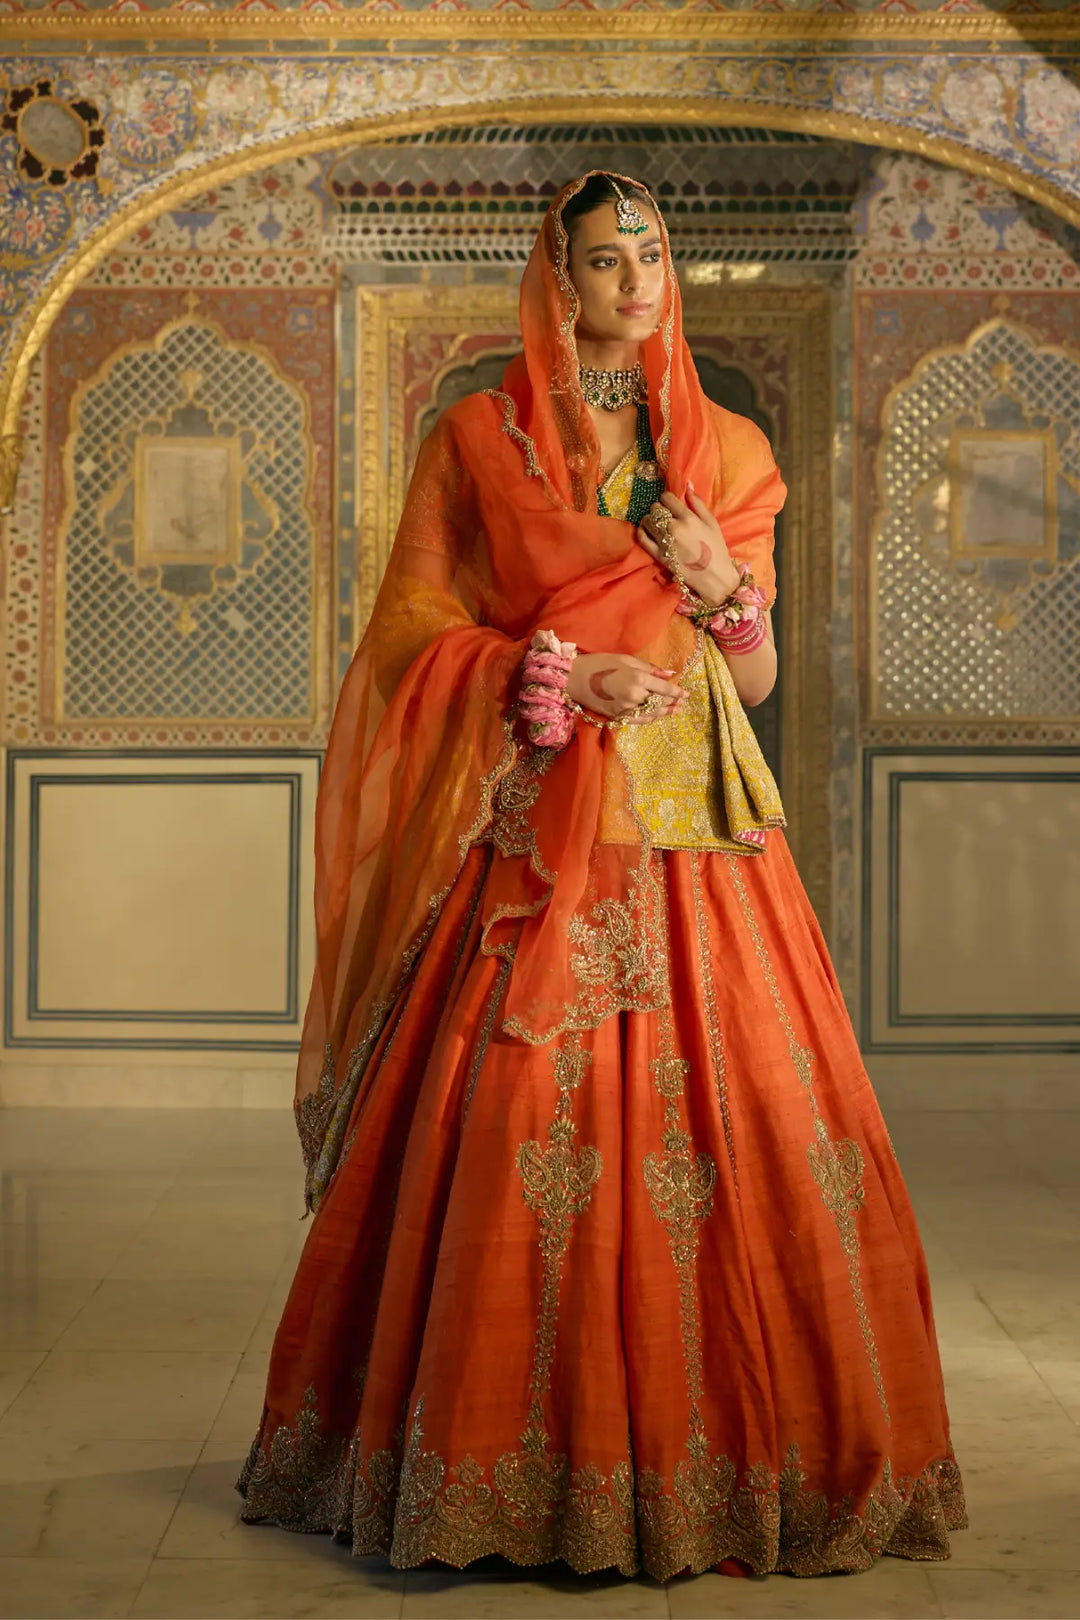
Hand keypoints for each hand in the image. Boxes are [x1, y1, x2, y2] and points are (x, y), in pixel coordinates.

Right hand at [566, 652, 686, 722]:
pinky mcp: (617, 717)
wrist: (574, 678)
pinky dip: (650, 718)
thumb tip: (669, 674)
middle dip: (672, 702)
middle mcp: (634, 696)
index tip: (686, 693)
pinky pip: (639, 720)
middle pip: (660, 702)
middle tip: (681, 702)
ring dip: (664, 712)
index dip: (677, 692)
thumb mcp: (626, 659)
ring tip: (674, 710)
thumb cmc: (599, 663)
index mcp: (638, 679)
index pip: (664, 688)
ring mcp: (626, 709)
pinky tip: (656, 716)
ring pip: (651, 714)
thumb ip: (649, 668)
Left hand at [636, 484, 740, 604]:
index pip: (667, 497)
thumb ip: (698, 503)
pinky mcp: (658, 555)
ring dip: (650, 520)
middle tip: (665, 516)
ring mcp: (664, 542)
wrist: (714, 576)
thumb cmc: (716, 548)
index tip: (671, 504)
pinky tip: (647, 531)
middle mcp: (674, 528)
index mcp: (687, 518)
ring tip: (657, 525)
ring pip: (647, 521)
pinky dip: (641, 531)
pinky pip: (641, 538)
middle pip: (655, 508)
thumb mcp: (711, 522)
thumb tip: (688, 484)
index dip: (668, 499)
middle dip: (660, 510)